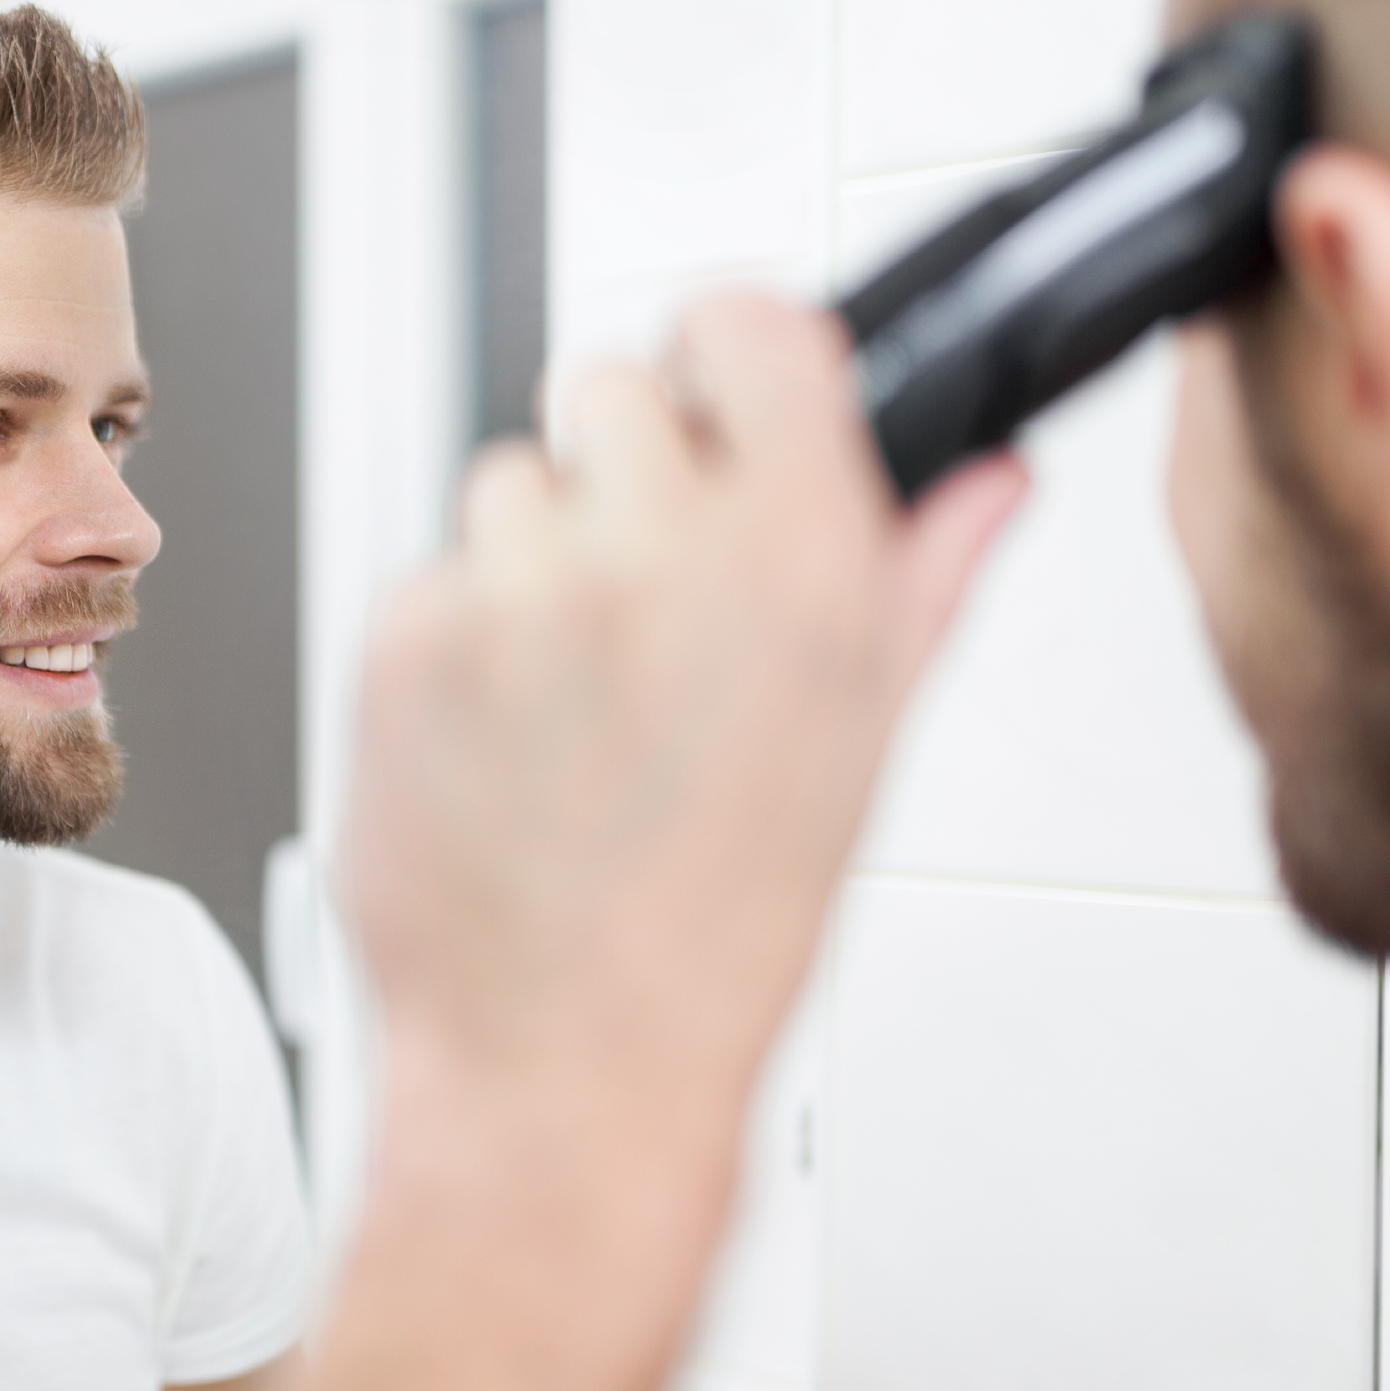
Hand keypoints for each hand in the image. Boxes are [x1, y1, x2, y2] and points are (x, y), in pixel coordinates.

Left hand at [346, 292, 1027, 1149]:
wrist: (566, 1066)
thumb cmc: (717, 935)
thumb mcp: (863, 748)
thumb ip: (921, 579)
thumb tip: (986, 477)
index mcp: (798, 557)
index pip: (746, 324)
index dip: (730, 362)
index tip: (723, 403)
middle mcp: (652, 551)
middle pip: (609, 385)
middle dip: (628, 467)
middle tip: (642, 589)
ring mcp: (515, 592)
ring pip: (508, 482)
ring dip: (534, 554)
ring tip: (571, 692)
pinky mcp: (403, 640)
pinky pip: (429, 575)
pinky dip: (456, 636)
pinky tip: (500, 736)